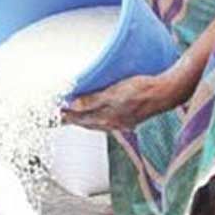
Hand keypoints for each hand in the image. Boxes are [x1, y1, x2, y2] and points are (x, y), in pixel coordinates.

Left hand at [62, 74, 181, 130]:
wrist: (167, 93)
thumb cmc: (143, 90)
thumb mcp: (115, 93)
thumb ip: (93, 100)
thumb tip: (72, 105)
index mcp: (106, 119)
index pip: (76, 119)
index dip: (61, 117)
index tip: (47, 116)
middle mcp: (111, 124)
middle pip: (83, 123)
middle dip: (68, 119)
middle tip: (53, 117)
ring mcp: (120, 122)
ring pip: (93, 123)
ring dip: (80, 119)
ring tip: (69, 115)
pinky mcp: (127, 118)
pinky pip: (104, 120)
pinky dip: (94, 117)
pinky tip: (96, 113)